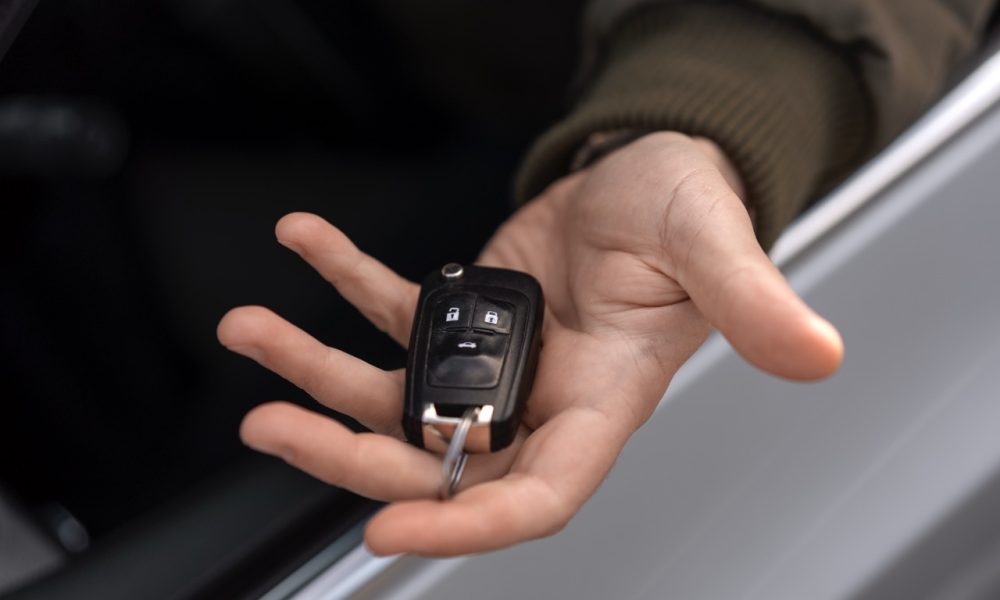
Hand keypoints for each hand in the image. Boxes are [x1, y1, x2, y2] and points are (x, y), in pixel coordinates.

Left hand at [217, 132, 842, 555]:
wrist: (647, 172)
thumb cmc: (686, 212)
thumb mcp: (714, 246)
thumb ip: (753, 301)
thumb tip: (814, 351)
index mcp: (603, 401)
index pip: (537, 493)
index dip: (467, 525)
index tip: (388, 532)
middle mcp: (541, 396)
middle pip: (436, 458)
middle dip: (349, 452)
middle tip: (272, 428)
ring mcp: (497, 358)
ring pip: (395, 392)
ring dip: (317, 368)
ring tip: (255, 331)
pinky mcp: (467, 311)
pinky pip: (392, 308)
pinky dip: (344, 280)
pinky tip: (309, 246)